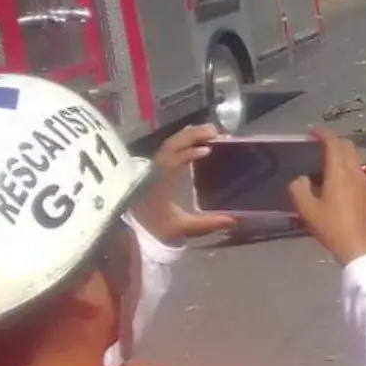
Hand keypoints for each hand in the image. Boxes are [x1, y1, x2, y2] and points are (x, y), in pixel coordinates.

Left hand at [132, 124, 237, 245]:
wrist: (131, 233)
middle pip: (171, 144)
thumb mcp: (182, 229)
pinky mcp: (154, 169)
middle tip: (216, 131)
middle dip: (193, 135)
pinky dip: (182, 141)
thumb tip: (234, 220)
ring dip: (189, 135)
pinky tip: (196, 142)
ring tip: (210, 131)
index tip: (209, 150)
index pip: (173, 161)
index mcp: (160, 182)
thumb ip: (207, 224)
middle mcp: (155, 170)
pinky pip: (168, 148)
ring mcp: (153, 168)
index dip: (190, 153)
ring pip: (169, 144)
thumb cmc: (156, 229)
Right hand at [288, 128, 365, 266]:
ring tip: (328, 163)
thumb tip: (301, 178)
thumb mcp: (308, 211)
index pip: (334, 143)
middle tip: (319, 145)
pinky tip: (342, 182)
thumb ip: (299, 189)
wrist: (363, 248)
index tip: (313, 131)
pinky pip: (362, 172)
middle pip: (349, 147)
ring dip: (344, 155)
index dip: (324, 134)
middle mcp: (357, 172)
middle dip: (335, 141)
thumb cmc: (333, 228)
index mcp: (340, 173)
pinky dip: (351, 168)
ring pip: (357, 159)